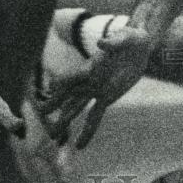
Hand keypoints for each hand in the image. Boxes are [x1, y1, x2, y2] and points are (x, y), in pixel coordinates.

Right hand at [41, 24, 152, 150]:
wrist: (141, 46)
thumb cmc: (131, 37)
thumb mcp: (126, 38)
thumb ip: (113, 42)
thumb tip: (101, 44)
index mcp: (90, 66)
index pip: (71, 78)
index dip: (60, 85)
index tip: (50, 92)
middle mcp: (89, 79)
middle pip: (68, 94)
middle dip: (55, 104)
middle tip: (42, 114)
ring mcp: (96, 89)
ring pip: (76, 108)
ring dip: (65, 121)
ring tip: (53, 137)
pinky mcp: (107, 97)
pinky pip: (95, 116)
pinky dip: (88, 130)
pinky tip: (79, 145)